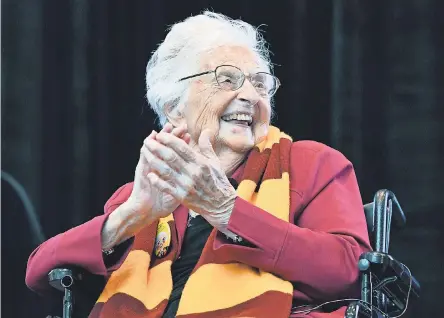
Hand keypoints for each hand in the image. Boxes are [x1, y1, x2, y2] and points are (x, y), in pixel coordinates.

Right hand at [101, 123, 190, 249]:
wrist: (148, 211)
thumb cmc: (165, 201)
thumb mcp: (180, 188)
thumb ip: (187, 178)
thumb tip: (197, 169)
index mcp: (169, 168)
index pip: (177, 151)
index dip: (182, 141)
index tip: (188, 132)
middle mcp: (159, 165)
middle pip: (166, 146)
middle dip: (173, 136)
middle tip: (179, 126)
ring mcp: (150, 166)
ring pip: (154, 147)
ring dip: (160, 138)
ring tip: (165, 129)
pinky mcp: (142, 171)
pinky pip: (144, 157)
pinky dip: (147, 148)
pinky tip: (148, 141)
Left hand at [145, 129, 236, 228]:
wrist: (221, 205)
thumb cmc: (218, 182)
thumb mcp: (215, 162)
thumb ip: (207, 146)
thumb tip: (206, 131)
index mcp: (200, 163)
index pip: (182, 148)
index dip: (169, 140)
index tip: (160, 135)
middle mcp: (192, 173)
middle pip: (171, 157)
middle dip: (157, 147)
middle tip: (148, 141)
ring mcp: (186, 185)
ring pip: (166, 170)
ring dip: (154, 161)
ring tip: (145, 153)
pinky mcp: (182, 196)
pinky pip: (166, 187)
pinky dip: (157, 180)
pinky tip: (150, 174)